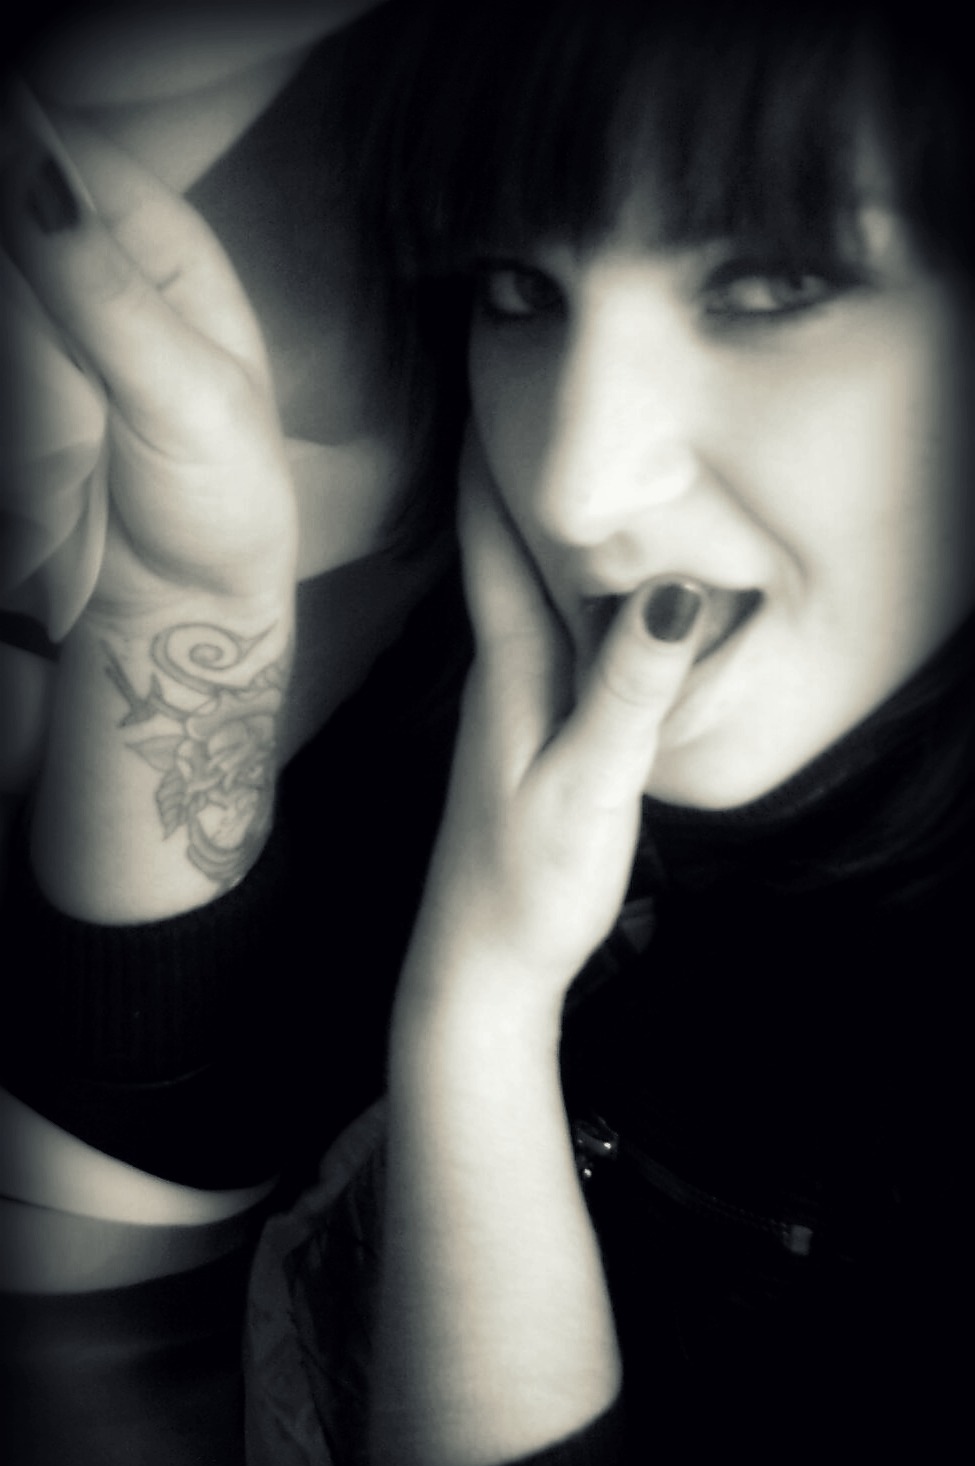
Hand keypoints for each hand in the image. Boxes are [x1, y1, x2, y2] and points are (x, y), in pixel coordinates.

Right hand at [2, 113, 297, 624]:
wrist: (184, 606)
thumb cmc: (222, 499)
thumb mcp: (184, 395)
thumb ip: (104, 288)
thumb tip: (30, 171)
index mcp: (161, 242)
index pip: (63, 146)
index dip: (18, 158)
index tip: (16, 240)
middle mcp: (92, 264)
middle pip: (11, 208)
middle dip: (12, 276)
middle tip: (47, 365)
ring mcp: (43, 326)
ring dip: (9, 340)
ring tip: (49, 412)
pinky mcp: (16, 383)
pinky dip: (3, 379)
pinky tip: (27, 419)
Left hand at [407, 432, 706, 1001]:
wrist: (478, 968)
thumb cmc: (527, 886)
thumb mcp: (589, 788)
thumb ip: (629, 692)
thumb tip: (670, 588)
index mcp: (512, 672)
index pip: (495, 539)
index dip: (490, 456)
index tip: (487, 373)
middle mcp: (501, 676)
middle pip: (505, 550)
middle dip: (511, 468)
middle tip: (522, 390)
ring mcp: (509, 709)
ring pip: (526, 594)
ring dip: (536, 527)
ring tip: (556, 464)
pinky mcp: (526, 740)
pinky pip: (549, 641)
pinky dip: (567, 596)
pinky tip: (589, 596)